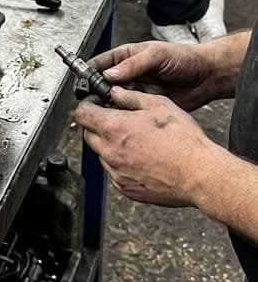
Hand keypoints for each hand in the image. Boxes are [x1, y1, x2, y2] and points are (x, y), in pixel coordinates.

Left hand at [75, 87, 215, 206]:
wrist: (199, 175)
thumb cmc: (183, 141)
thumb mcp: (158, 105)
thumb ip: (131, 97)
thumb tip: (115, 93)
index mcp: (115, 128)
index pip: (82, 114)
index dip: (87, 104)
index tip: (96, 103)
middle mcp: (111, 153)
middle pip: (89, 134)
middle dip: (98, 124)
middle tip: (118, 119)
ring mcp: (117, 173)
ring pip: (102, 154)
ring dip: (111, 145)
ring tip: (136, 140)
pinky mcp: (126, 188)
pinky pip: (115, 172)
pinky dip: (122, 163)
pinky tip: (142, 158)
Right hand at [90, 40, 219, 110]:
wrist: (206, 77)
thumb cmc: (185, 59)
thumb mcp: (157, 55)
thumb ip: (134, 64)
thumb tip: (110, 74)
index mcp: (127, 56)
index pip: (100, 63)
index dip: (89, 73)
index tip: (82, 83)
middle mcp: (128, 74)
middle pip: (103, 84)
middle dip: (96, 92)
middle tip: (91, 101)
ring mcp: (136, 90)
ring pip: (113, 99)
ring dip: (108, 105)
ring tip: (104, 111)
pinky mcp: (144, 105)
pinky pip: (128, 111)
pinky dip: (122, 115)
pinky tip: (119, 118)